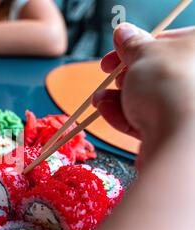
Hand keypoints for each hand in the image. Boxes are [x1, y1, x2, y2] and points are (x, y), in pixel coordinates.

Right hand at [93, 23, 194, 164]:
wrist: (179, 142)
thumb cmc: (171, 88)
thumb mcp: (144, 54)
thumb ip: (133, 44)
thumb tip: (124, 33)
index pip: (166, 42)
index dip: (136, 46)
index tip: (115, 53)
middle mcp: (194, 82)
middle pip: (154, 73)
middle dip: (123, 76)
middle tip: (108, 75)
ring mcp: (186, 110)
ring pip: (145, 99)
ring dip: (116, 98)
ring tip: (99, 99)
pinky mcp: (172, 134)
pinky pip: (143, 120)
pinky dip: (121, 116)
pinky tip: (105, 111)